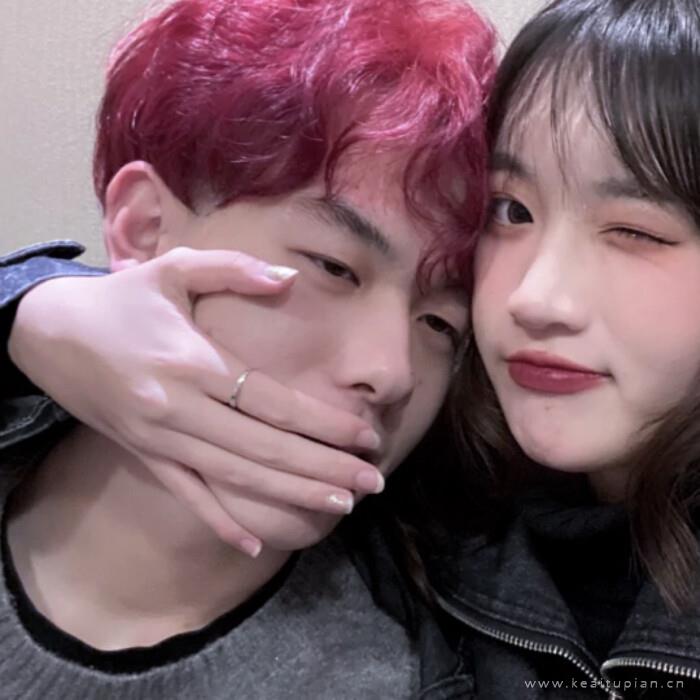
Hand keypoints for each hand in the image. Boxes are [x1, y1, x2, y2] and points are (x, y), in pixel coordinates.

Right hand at [8, 247, 382, 555]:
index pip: (274, 403)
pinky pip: (186, 495)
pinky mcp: (143, 455)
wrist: (47, 333)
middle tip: (373, 482)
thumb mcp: (173, 269)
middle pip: (264, 450)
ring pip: (235, 478)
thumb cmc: (119, 300)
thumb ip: (233, 269)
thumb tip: (290, 277)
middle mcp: (179, 409)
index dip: (324, 424)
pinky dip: (220, 521)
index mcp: (193, 362)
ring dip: (291, 494)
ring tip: (341, 504)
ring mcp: (160, 440)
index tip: (367, 436)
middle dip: (324, 469)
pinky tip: (256, 545)